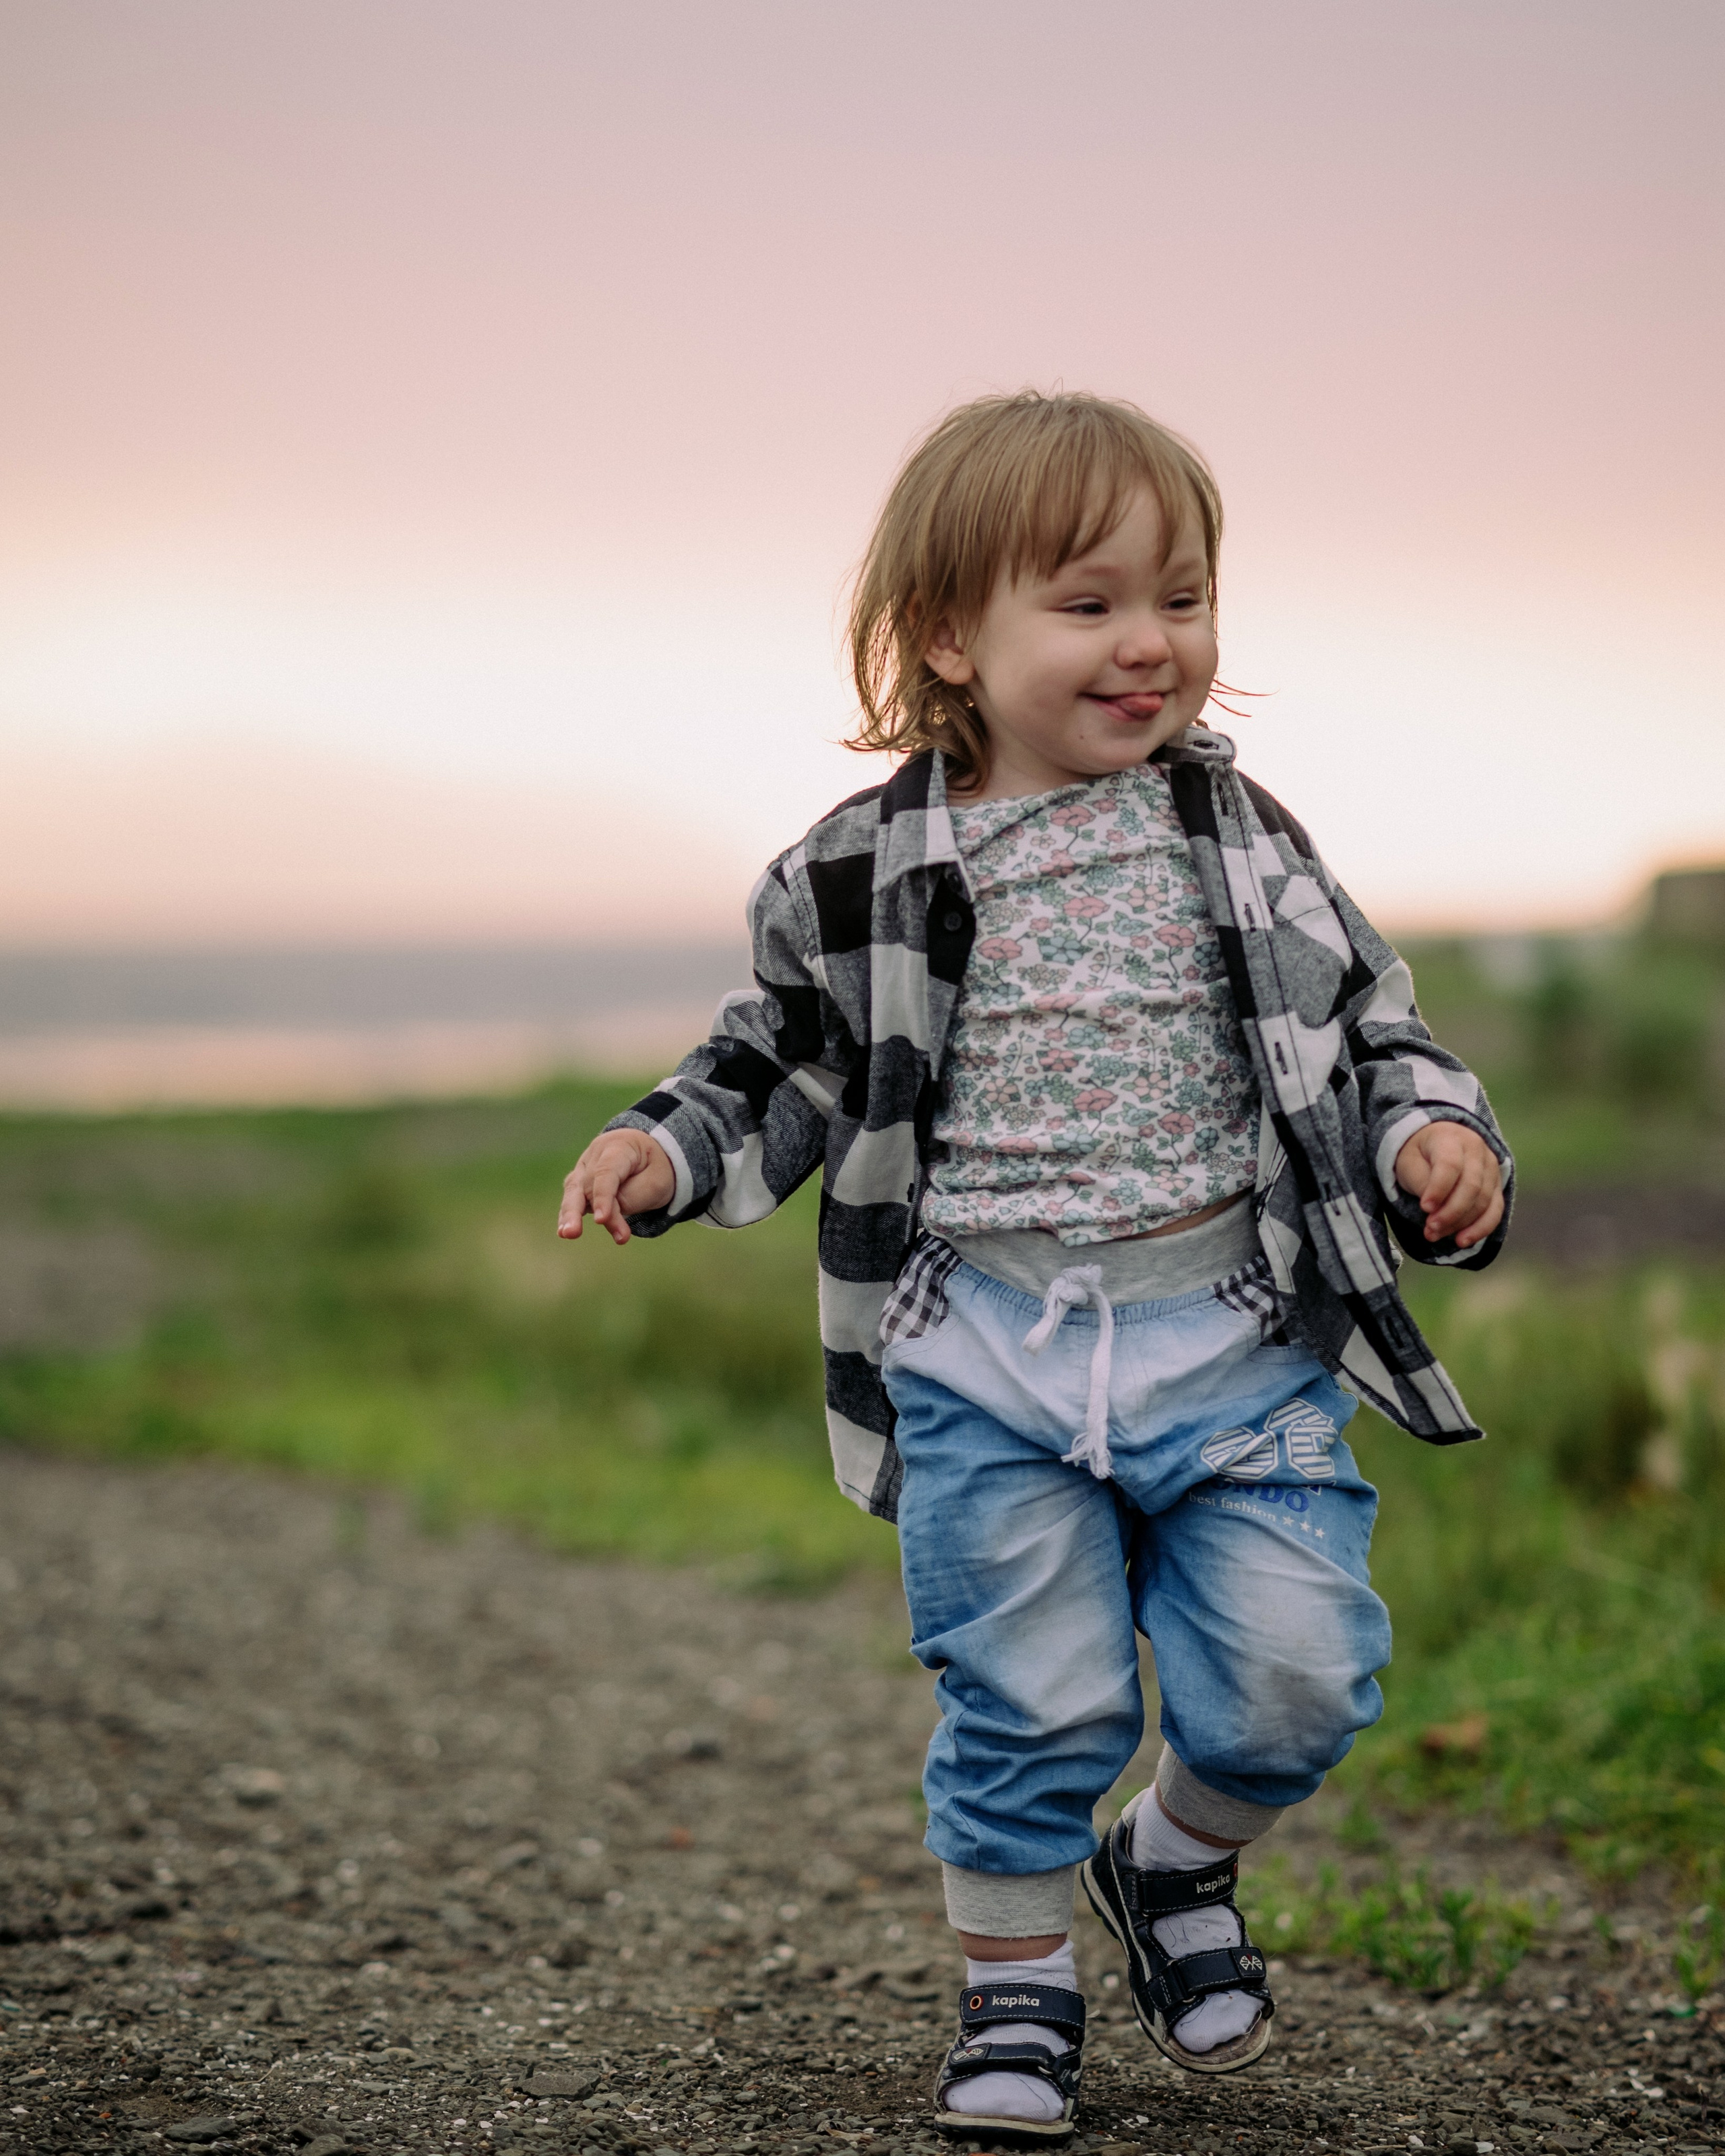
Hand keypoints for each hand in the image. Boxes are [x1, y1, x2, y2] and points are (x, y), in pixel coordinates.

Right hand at [558, 1130, 675, 1245]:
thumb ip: (632, 1197)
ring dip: (570, 1214)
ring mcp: (585, 1166)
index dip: (603, 1196)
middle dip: (582, 1209)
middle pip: (588, 1183)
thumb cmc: (656, 1167)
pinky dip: (569, 1214)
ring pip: (574, 1190)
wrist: (649, 1152)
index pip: (606, 1172)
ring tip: (568, 1234)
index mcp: (619, 1146)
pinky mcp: (580, 1180)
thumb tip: (604, 1215)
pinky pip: (573, 1197)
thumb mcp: (657, 1181)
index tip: (601, 1219)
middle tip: (573, 1233)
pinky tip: (564, 1231)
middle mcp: (596, 1153)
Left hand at [1393, 1123, 1504, 1248]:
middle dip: (1450, 1212)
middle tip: (1429, 1229)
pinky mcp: (1496, 1185)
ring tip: (1435, 1235)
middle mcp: (1477, 1149)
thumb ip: (1420, 1181)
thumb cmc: (1418, 1154)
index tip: (1424, 1208)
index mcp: (1451, 1138)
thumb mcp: (1408, 1162)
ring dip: (1460, 1223)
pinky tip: (1462, 1241)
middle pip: (1471, 1186)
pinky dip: (1480, 1229)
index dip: (1439, 1189)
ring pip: (1484, 1201)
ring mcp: (1490, 1167)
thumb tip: (1433, 1208)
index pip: (1450, 1165)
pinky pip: (1495, 1210)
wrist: (1434, 1143)